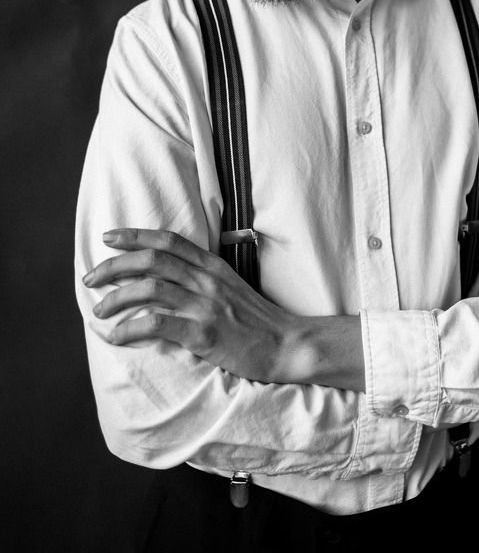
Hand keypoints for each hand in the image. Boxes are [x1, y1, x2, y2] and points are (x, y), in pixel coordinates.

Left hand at [83, 228, 293, 382]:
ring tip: (99, 311)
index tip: (108, 237)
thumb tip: (168, 275)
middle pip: (151, 261)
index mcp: (212, 266)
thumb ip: (203, 276)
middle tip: (91, 279)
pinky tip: (116, 336)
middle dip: (114, 266)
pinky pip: (158, 324)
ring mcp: (206, 306)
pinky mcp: (204, 334)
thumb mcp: (231, 286)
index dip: (134, 236)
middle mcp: (207, 280)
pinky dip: (131, 328)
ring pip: (150, 289)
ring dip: (116, 298)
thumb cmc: (257, 319)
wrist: (286, 344)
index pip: (168, 241)